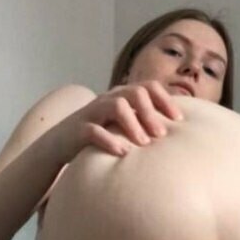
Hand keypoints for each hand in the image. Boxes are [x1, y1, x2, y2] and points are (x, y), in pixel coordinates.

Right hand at [58, 81, 183, 159]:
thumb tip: (175, 132)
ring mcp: (92, 113)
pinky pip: (94, 130)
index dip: (165, 100)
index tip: (179, 120)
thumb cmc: (100, 136)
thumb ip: (144, 123)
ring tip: (144, 143)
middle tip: (163, 135)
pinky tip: (122, 152)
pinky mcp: (78, 130)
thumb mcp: (122, 126)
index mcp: (122, 95)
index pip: (148, 87)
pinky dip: (109, 140)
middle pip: (135, 93)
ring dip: (133, 124)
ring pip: (116, 106)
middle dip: (151, 113)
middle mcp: (108, 99)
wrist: (60, 144)